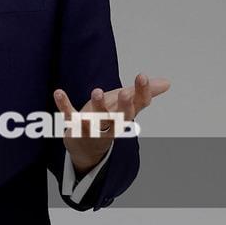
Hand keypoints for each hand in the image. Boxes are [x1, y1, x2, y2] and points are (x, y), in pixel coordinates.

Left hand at [53, 73, 169, 174]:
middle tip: (125, 93)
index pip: (138, 106)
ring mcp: (92, 128)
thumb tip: (167, 83)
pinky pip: (69, 117)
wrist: (86, 147)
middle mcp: (111, 124)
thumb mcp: (126, 105)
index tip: (142, 76)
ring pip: (96, 121)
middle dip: (123, 106)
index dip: (141, 93)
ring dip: (97, 108)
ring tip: (96, 91)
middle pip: (120, 118)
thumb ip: (144, 93)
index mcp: (125, 116)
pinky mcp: (74, 128)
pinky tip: (58, 92)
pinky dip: (64, 105)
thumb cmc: (108, 120)